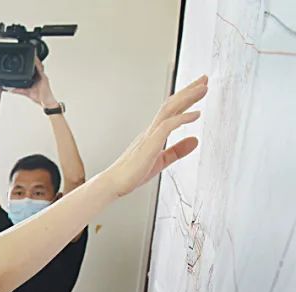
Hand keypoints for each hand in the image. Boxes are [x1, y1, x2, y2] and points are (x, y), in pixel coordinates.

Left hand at [10, 59, 57, 108]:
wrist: (46, 103)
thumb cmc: (39, 98)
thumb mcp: (26, 93)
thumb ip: (18, 90)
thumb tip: (10, 89)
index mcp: (36, 79)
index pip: (33, 70)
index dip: (30, 65)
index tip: (26, 60)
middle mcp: (40, 77)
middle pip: (36, 66)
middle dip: (33, 60)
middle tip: (29, 54)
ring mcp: (42, 77)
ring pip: (39, 66)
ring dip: (36, 61)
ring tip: (32, 55)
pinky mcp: (44, 78)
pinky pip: (41, 70)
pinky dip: (38, 65)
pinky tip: (35, 61)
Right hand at [101, 75, 207, 196]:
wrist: (114, 183)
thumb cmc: (131, 174)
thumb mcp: (161, 161)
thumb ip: (178, 150)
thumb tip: (195, 140)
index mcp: (153, 133)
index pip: (171, 110)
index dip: (186, 98)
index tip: (199, 88)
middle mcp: (151, 130)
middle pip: (171, 104)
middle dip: (188, 91)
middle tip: (204, 79)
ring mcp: (149, 135)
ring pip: (169, 110)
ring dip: (187, 98)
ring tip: (203, 88)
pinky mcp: (149, 144)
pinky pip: (168, 126)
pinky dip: (183, 118)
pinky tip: (196, 114)